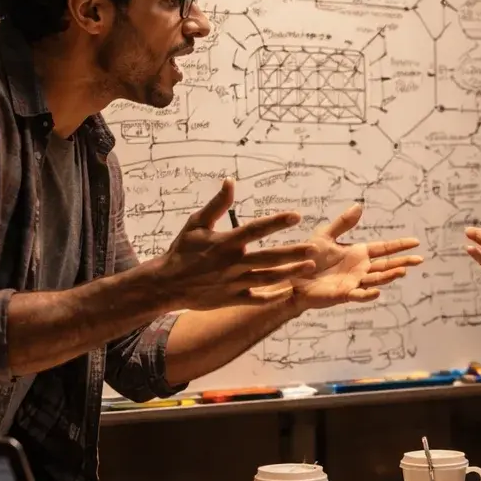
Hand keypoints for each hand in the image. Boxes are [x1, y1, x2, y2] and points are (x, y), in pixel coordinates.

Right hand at [157, 178, 316, 309]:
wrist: (166, 285)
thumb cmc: (183, 250)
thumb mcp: (196, 224)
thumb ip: (217, 204)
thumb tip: (230, 181)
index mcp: (225, 243)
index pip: (255, 230)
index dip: (276, 222)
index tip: (296, 215)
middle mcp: (232, 264)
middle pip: (268, 258)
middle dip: (292, 253)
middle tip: (314, 248)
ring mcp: (234, 283)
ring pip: (267, 279)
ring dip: (290, 273)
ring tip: (310, 267)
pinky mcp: (232, 298)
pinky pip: (257, 298)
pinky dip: (273, 297)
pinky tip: (290, 291)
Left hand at [290, 203, 422, 309]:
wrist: (293, 277)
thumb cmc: (308, 258)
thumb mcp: (325, 236)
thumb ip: (343, 223)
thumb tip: (359, 206)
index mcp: (358, 253)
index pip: (384, 248)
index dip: (399, 245)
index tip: (416, 242)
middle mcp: (360, 268)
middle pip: (386, 265)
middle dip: (403, 262)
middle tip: (420, 260)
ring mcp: (354, 282)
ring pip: (377, 279)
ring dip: (390, 276)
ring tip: (402, 271)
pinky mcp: (344, 294)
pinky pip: (359, 294)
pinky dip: (369, 294)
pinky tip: (378, 290)